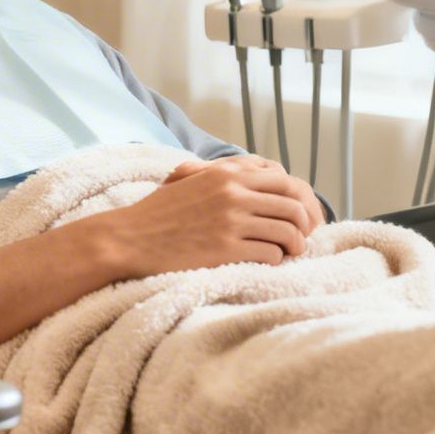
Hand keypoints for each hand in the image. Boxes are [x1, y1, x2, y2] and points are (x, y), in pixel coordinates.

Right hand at [93, 158, 316, 277]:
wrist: (130, 239)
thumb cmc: (158, 213)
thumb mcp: (190, 179)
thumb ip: (223, 173)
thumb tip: (259, 171)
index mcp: (226, 174)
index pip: (285, 180)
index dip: (301, 200)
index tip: (300, 215)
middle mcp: (233, 193)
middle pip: (293, 206)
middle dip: (304, 224)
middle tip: (300, 238)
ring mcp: (231, 221)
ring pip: (288, 232)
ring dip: (295, 245)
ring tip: (288, 252)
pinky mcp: (227, 249)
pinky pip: (271, 254)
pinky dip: (275, 260)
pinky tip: (266, 262)